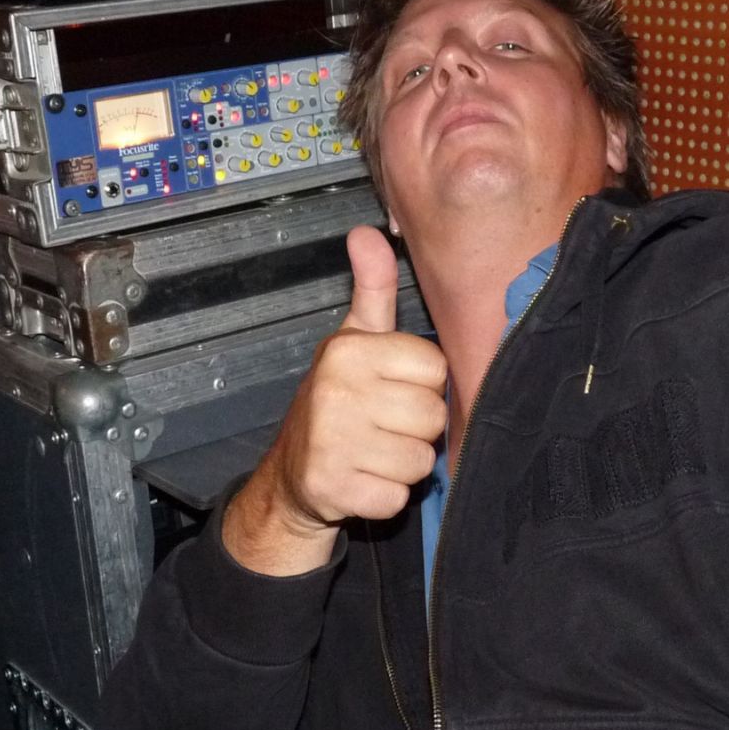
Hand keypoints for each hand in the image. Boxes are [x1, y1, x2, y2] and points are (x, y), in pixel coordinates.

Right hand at [222, 225, 448, 574]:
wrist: (293, 474)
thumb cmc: (337, 401)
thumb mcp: (354, 339)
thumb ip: (373, 289)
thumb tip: (367, 234)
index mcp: (349, 352)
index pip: (435, 368)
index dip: (422, 384)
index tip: (394, 388)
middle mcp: (338, 393)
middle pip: (433, 415)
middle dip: (418, 428)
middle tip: (385, 425)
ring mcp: (334, 443)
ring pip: (421, 460)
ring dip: (405, 464)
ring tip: (375, 451)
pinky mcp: (336, 489)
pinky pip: (399, 496)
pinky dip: (388, 495)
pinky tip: (365, 479)